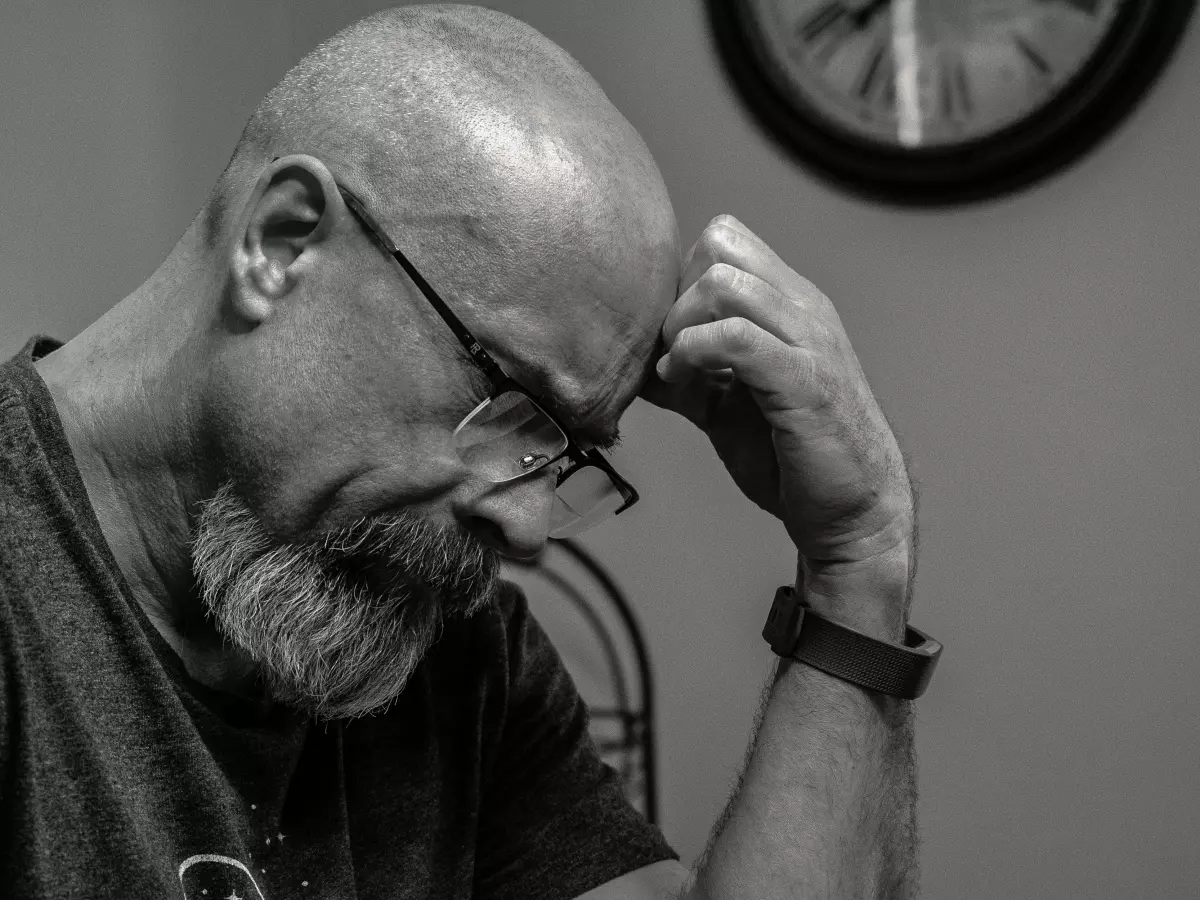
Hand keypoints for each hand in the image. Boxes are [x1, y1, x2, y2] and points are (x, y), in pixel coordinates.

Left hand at [640, 215, 914, 580]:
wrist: (855, 512)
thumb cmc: (794, 456)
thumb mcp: (727, 405)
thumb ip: (688, 374)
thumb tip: (632, 364)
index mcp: (790, 304)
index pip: (724, 239)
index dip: (681, 278)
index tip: (670, 335)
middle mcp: (804, 308)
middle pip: (718, 245)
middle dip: (676, 295)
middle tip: (670, 351)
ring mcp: (809, 340)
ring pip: (722, 283)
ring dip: (681, 325)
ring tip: (676, 369)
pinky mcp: (805, 380)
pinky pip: (735, 337)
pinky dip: (693, 354)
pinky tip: (683, 384)